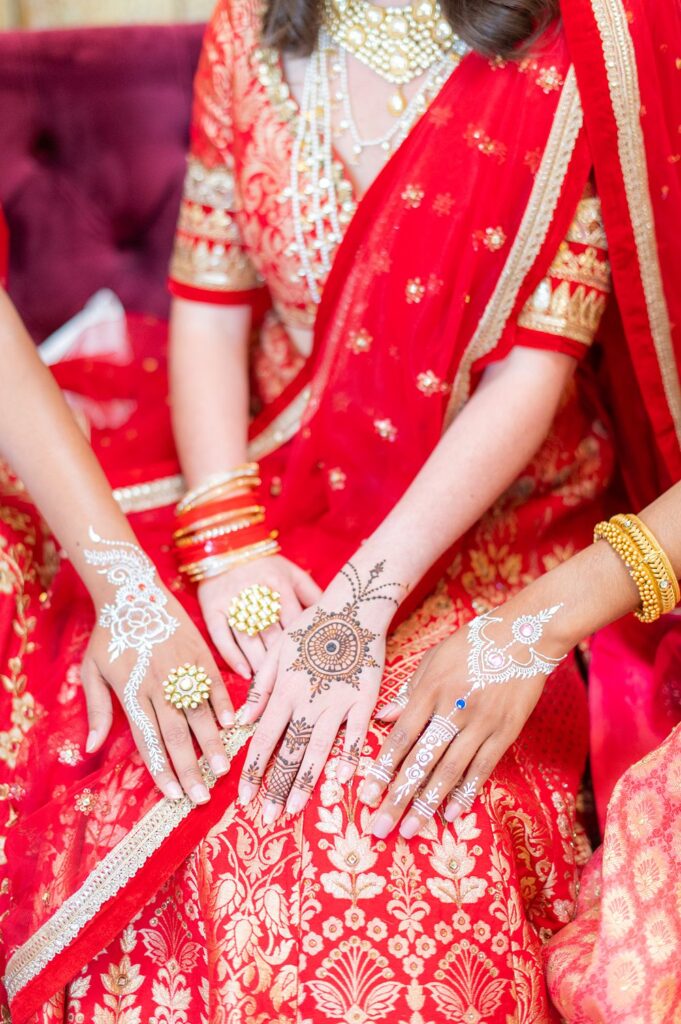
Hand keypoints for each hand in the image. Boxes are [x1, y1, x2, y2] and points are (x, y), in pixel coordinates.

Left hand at [81, 590, 233, 804]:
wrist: (133, 591)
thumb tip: (91, 749)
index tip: (174, 795)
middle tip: (203, 797)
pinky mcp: (199, 654)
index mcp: (132, 693)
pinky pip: (214, 684)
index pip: (149, 741)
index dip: (162, 770)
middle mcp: (158, 685)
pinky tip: (231, 726)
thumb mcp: (92, 671)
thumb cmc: (111, 635)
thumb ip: (95, 710)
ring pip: (199, 714)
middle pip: (176, 735)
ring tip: (222, 769)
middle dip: (190, 770)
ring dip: (211, 744)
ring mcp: (182, 669)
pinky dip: (223, 705)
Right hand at [198, 555, 321, 677]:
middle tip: (291, 683)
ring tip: (270, 685)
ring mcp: (232, 602)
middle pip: (271, 633)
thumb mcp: (292, 572)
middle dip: (281, 660)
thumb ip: (312, 593)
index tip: (311, 664)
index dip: (301, 643)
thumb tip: (332, 615)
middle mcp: (256, 593)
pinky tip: (245, 673)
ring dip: (259, 663)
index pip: (293, 619)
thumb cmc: (264, 565)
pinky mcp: (212, 609)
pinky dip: (233, 657)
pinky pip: (222, 637)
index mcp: (279, 583)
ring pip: (248, 639)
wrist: (224, 547)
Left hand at [237, 560, 403, 823]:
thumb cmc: (311, 626)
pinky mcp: (364, 701)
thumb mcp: (276, 651)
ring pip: (317, 751)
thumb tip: (241, 721)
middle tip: (265, 817)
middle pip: (288, 753)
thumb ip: (260, 688)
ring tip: (291, 810)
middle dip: (275, 787)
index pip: (263, 739)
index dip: (252, 770)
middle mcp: (308, 701)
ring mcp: (338, 703)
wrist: (354, 607)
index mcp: (284, 690)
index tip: (242, 797)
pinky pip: (355, 736)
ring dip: (304, 784)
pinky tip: (339, 781)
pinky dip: (347, 759)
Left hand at [358, 601, 567, 838]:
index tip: (365, 794)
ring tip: (410, 829)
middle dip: (398, 797)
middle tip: (380, 827)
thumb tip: (382, 719)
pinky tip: (449, 815)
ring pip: (450, 771)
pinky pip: (482, 769)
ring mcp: (482, 723)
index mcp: (431, 690)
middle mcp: (454, 709)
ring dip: (427, 804)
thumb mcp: (433, 659)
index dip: (382, 768)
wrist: (525, 635)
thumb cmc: (472, 644)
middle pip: (421, 761)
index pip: (402, 737)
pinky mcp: (505, 732)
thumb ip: (407, 691)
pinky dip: (465, 793)